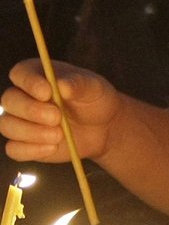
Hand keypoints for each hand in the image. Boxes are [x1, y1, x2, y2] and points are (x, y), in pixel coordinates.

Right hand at [0, 59, 120, 163]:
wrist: (102, 128)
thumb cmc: (94, 100)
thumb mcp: (94, 88)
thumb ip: (78, 84)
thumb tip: (61, 85)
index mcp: (36, 74)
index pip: (20, 74)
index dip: (29, 83)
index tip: (47, 93)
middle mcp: (22, 96)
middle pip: (9, 100)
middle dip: (31, 110)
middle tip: (57, 117)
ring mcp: (20, 120)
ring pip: (7, 125)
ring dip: (31, 132)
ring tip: (59, 135)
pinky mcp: (24, 143)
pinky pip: (13, 149)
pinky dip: (31, 150)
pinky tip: (53, 148)